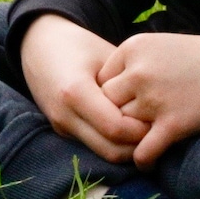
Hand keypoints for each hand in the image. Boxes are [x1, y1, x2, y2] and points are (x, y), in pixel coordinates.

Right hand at [19, 14, 148, 163]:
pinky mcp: (62, 130)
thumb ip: (128, 82)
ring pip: (103, 154)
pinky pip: (93, 145)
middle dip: (139, 146)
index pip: (117, 128)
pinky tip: (128, 129)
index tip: (160, 118)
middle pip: (111, 150)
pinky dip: (113, 142)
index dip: (143, 130)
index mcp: (75, 92)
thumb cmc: (79, 45)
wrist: (38, 45)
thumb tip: (159, 105)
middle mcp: (65, 115)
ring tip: (146, 132)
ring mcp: (61, 126)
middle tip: (159, 132)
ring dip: (127, 148)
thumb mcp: (106, 55)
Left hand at [97, 31, 199, 167]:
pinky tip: (147, 162)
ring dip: (130, 137)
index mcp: (133, 48)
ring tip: (136, 144)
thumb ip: (132, 63)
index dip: (111, 95)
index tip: (123, 105)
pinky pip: (143, 150)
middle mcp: (139, 72)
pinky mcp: (174, 123)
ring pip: (122, 127)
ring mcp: (155, 98)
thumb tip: (105, 92)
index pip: (101, 80)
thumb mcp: (159, 45)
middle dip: (116, 115)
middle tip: (126, 127)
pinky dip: (142, 160)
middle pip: (107, 104)